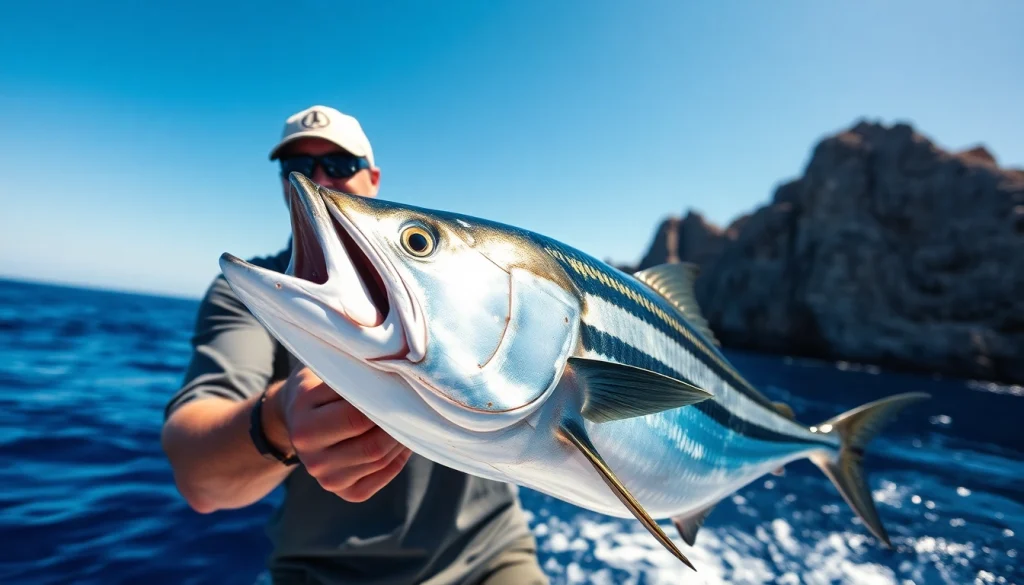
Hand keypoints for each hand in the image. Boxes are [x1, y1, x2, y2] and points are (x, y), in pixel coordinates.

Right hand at [265, 366, 412, 501]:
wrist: (295, 416)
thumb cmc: (317, 386)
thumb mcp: (324, 372)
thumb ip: (352, 375)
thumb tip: (395, 374)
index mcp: (305, 427)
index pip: (358, 418)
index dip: (384, 403)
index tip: (399, 387)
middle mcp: (312, 459)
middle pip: (372, 445)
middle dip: (397, 424)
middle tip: (411, 404)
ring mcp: (326, 479)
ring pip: (380, 461)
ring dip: (401, 439)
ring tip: (408, 417)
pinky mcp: (344, 492)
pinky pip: (383, 476)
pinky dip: (398, 457)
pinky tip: (400, 439)